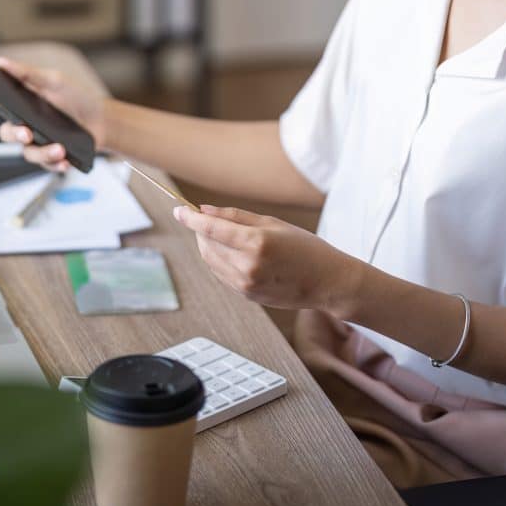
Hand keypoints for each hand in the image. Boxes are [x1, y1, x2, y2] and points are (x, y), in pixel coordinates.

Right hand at [0, 55, 108, 172]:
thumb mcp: (55, 81)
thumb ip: (28, 74)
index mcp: (23, 103)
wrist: (102, 120)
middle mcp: (26, 124)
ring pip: (28, 153)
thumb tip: (1, 62)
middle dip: (15, 134)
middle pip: (7, 133)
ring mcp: (38, 142)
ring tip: (60, 149)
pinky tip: (65, 161)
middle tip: (26, 133)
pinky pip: (46, 165)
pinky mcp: (51, 157)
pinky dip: (56, 164)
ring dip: (43, 153)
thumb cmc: (77, 97)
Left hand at [172, 204, 364, 311]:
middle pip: (207, 245)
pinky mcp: (246, 295)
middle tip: (206, 219)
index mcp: (256, 243)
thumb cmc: (306, 248)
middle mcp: (248, 266)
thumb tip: (204, 211)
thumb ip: (235, 217)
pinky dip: (218, 260)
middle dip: (200, 230)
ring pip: (210, 261)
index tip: (178, 210)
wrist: (327, 282)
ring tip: (222, 234)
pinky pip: (221, 274)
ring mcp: (246, 284)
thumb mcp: (273, 223)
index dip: (191, 219)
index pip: (211, 229)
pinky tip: (232, 252)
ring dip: (208, 245)